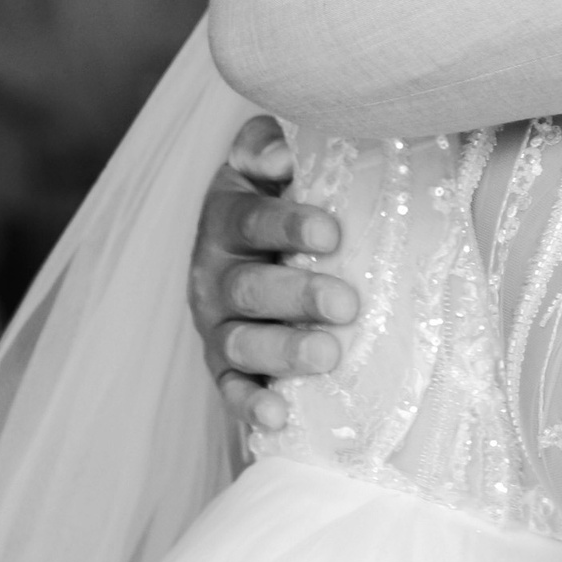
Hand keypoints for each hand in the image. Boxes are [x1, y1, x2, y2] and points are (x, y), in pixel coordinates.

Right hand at [188, 117, 360, 435]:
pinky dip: (250, 407)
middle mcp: (213, 271)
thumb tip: (281, 156)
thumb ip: (269, 144)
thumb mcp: (272, 159)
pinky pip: (231, 391)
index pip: (250, 218)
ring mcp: (217, 324)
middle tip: (348, 305)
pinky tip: (278, 418)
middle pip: (248, 287)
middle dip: (299, 296)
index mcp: (227, 213)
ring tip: (330, 356)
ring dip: (284, 351)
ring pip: (240, 343)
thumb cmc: (287, 194)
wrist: (260, 244)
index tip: (332, 233)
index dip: (288, 225)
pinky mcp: (224, 367)